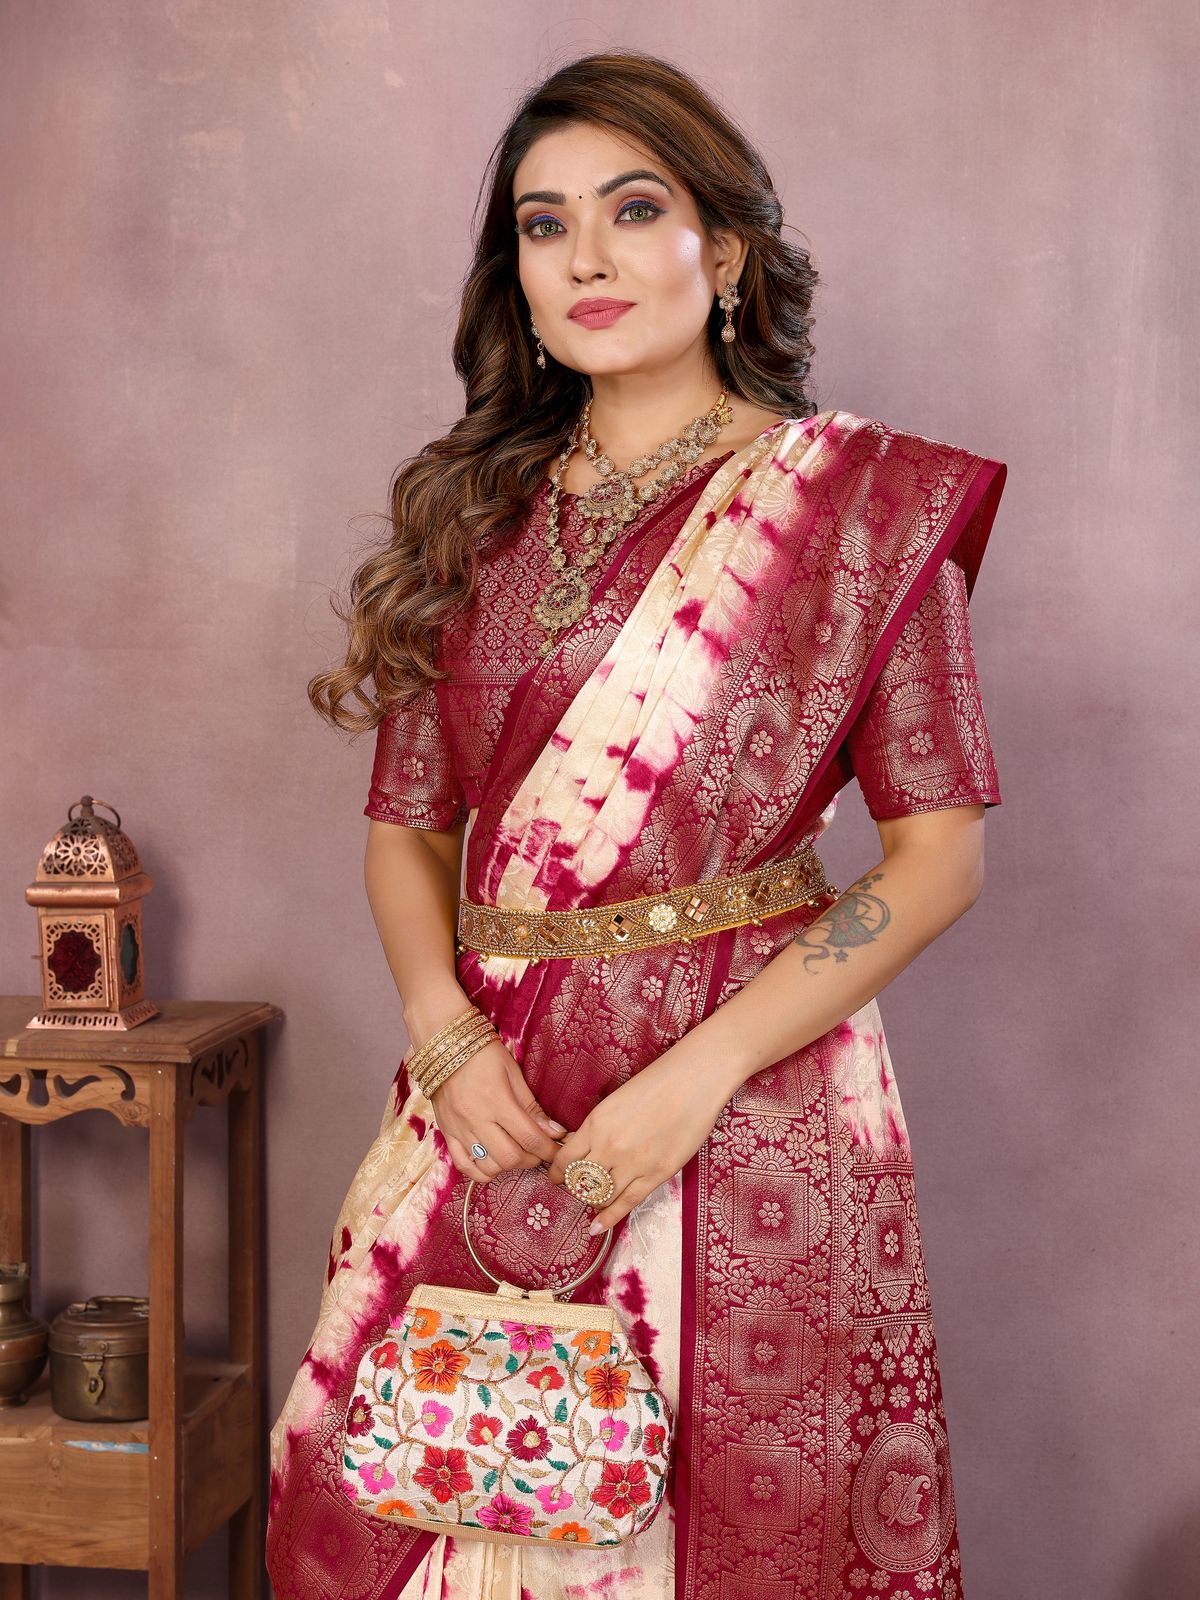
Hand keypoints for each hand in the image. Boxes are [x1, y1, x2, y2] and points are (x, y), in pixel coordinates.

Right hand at [427, 1038, 568, 1182]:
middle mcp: (477, 1119)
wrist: (445, 1046)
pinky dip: (481, 1172)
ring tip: (517, 1154)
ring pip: (488, 1166)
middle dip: (532, 1159)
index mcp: (497, 1101)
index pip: (530, 1138)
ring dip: (508, 1166)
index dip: (549, 1150)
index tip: (558, 1150)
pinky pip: (463, 1166)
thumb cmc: (483, 1055)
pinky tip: (493, 1163)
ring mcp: (459, 1129)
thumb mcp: (513, 1073)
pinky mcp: (447, 1133)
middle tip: (539, 1150)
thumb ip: (532, 1107)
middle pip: (510, 1157)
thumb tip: (555, 1132)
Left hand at [544, 1043, 735, 1232]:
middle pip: (579, 1180)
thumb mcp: (615, 1100)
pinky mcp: (657, 1174)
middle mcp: (609, 1146)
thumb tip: (583, 1147)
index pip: (564, 1158)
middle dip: (573, 1188)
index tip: (555, 1177)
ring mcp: (633, 1163)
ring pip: (600, 1195)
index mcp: (596, 1123)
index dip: (556, 1172)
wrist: (693, 1081)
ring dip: (592, 1201)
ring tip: (591, 1203)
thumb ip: (598, 1126)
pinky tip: (597, 1226)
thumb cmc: (657, 1083)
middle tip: (574, 1190)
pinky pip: (627, 1203)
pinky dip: (609, 1218)